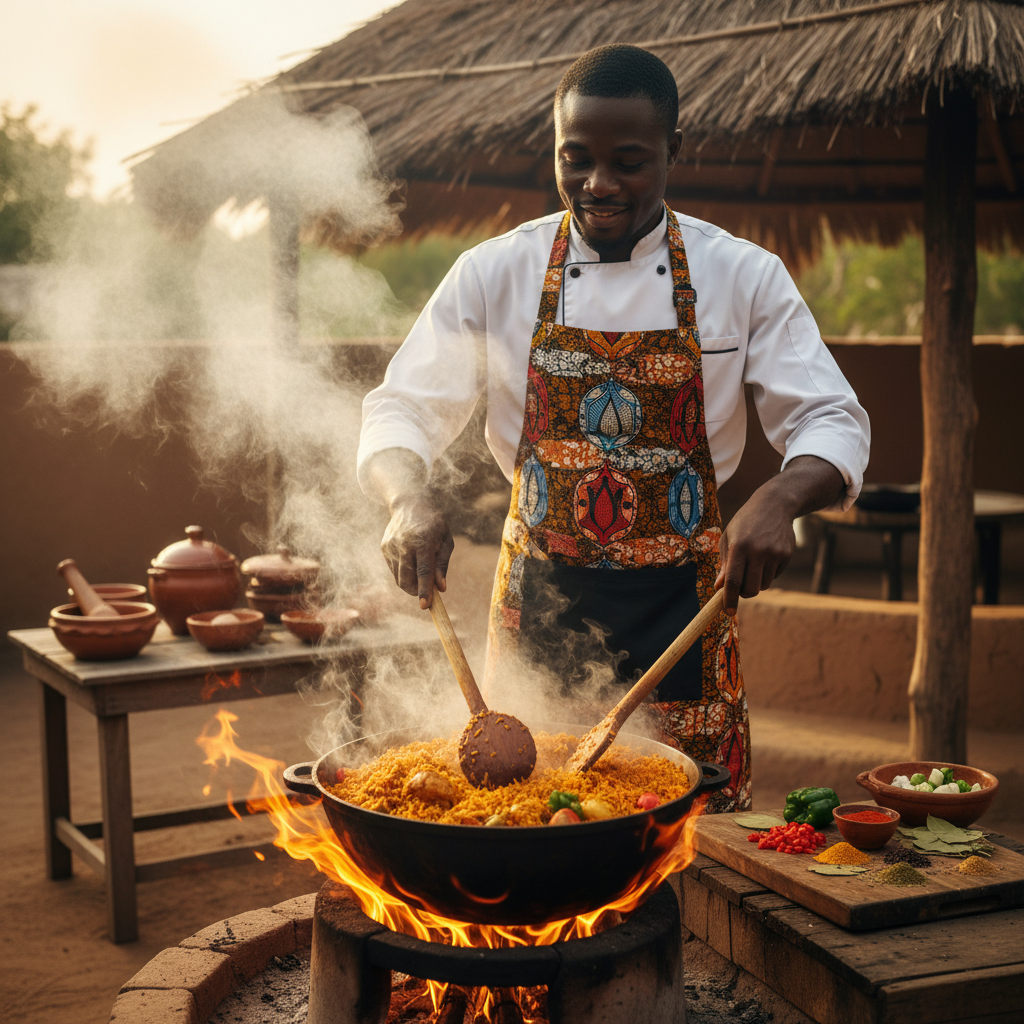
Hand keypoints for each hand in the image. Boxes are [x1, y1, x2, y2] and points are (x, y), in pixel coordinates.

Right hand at [380, 493, 453, 608]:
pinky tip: (410, 560)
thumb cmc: (434, 524)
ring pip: (399, 577)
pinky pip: (394, 570)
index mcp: (424, 541)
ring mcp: (392, 546)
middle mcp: (404, 544)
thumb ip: (442, 565)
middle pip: (407, 578)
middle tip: (427, 593)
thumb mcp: (446, 541)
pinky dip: (403, 573)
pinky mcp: (384, 548)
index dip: (424, 589)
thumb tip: (441, 588)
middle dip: (416, 591)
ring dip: (410, 583)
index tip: (425, 605)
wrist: (410, 503)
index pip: (423, 571)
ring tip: (420, 574)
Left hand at [715, 456, 844, 614]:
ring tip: (752, 565)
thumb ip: (725, 564)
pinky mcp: (787, 555)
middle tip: (739, 587)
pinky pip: (774, 577)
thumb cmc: (745, 522)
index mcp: (739, 546)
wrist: (775, 504)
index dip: (730, 599)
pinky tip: (765, 556)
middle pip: (750, 588)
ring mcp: (775, 554)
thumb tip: (721, 587)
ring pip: (763, 585)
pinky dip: (767, 574)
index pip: (734, 580)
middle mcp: (758, 551)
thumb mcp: (729, 538)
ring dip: (755, 583)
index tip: (728, 612)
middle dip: (743, 593)